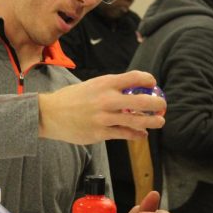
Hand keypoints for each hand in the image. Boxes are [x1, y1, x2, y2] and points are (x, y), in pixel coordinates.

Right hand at [37, 71, 165, 143]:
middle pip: (141, 101)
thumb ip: (111, 88)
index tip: (153, 84)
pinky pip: (124, 134)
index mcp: (105, 83)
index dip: (148, 80)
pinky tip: (142, 135)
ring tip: (159, 122)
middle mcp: (106, 99)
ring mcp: (104, 117)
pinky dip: (137, 135)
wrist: (50, 114)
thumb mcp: (92, 85)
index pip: (134, 77)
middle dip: (157, 104)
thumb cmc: (72, 98)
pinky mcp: (100, 133)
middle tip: (163, 106)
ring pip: (136, 121)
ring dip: (152, 122)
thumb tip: (133, 90)